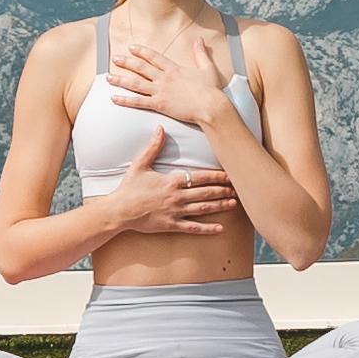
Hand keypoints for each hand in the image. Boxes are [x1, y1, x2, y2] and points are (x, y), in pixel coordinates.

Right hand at [87, 129, 243, 240]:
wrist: (119, 210)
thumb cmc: (129, 188)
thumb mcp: (139, 165)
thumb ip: (152, 147)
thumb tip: (160, 128)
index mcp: (172, 181)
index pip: (200, 177)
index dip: (217, 176)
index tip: (230, 174)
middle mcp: (177, 197)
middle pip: (206, 193)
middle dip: (223, 190)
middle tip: (239, 188)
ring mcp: (175, 212)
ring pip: (203, 209)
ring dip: (220, 206)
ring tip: (234, 203)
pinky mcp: (172, 225)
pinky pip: (193, 228)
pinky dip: (208, 229)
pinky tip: (220, 229)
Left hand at [104, 31, 235, 132]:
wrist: (211, 106)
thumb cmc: (211, 90)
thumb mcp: (208, 68)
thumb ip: (201, 53)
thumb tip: (199, 39)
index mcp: (174, 69)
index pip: (154, 57)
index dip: (142, 51)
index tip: (132, 47)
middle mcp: (164, 78)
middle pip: (141, 68)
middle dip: (127, 62)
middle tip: (115, 58)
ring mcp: (161, 91)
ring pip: (136, 84)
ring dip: (121, 80)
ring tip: (108, 77)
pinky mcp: (160, 104)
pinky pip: (139, 102)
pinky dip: (125, 100)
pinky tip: (114, 98)